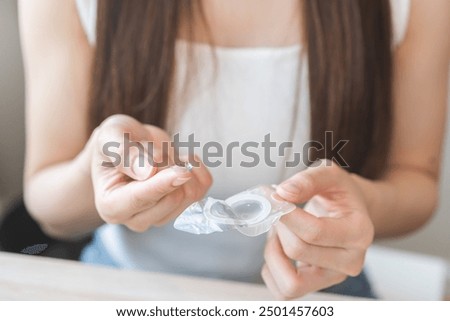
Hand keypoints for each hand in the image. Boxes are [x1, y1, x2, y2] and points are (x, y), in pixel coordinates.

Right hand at [90, 115, 211, 231]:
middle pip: (171, 198)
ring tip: (163, 155)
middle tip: (154, 152)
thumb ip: (124, 154)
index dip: (162, 184)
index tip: (181, 171)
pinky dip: (196, 167)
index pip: (141, 199)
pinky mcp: (182, 208)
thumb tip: (148, 172)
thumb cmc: (114, 141)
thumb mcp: (111, 136)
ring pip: (190, 195)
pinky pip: (203, 187)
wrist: (128, 146)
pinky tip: (179, 159)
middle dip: (168, 166)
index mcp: (110, 205)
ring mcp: (161, 216)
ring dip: (180, 165)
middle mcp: (135, 218)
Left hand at [262, 160, 373, 298]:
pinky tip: (279, 246)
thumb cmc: (339, 193)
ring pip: (291, 282)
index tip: (274, 198)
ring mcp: (334, 277)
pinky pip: (284, 291)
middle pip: (298, 251)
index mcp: (359, 232)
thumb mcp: (329, 174)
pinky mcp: (317, 285)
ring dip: (273, 254)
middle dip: (279, 227)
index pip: (314, 232)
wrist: (348, 211)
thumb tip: (283, 194)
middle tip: (277, 210)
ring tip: (278, 232)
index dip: (286, 215)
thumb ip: (307, 180)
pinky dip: (273, 269)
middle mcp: (351, 261)